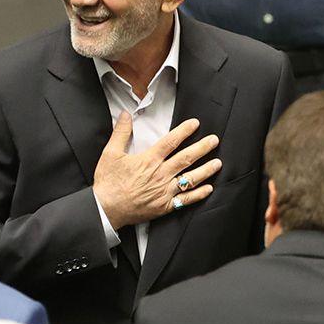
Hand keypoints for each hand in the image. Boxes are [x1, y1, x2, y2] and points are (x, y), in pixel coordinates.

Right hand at [93, 112, 221, 229]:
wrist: (106, 209)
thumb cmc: (108, 182)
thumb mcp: (110, 153)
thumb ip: (121, 133)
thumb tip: (125, 114)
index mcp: (149, 160)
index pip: (171, 142)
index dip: (184, 131)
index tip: (195, 123)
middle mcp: (160, 174)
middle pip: (186, 158)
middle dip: (203, 147)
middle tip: (214, 140)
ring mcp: (164, 191)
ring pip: (190, 179)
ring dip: (206, 170)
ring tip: (217, 163)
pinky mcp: (165, 206)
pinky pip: (186, 199)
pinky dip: (199, 194)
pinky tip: (208, 188)